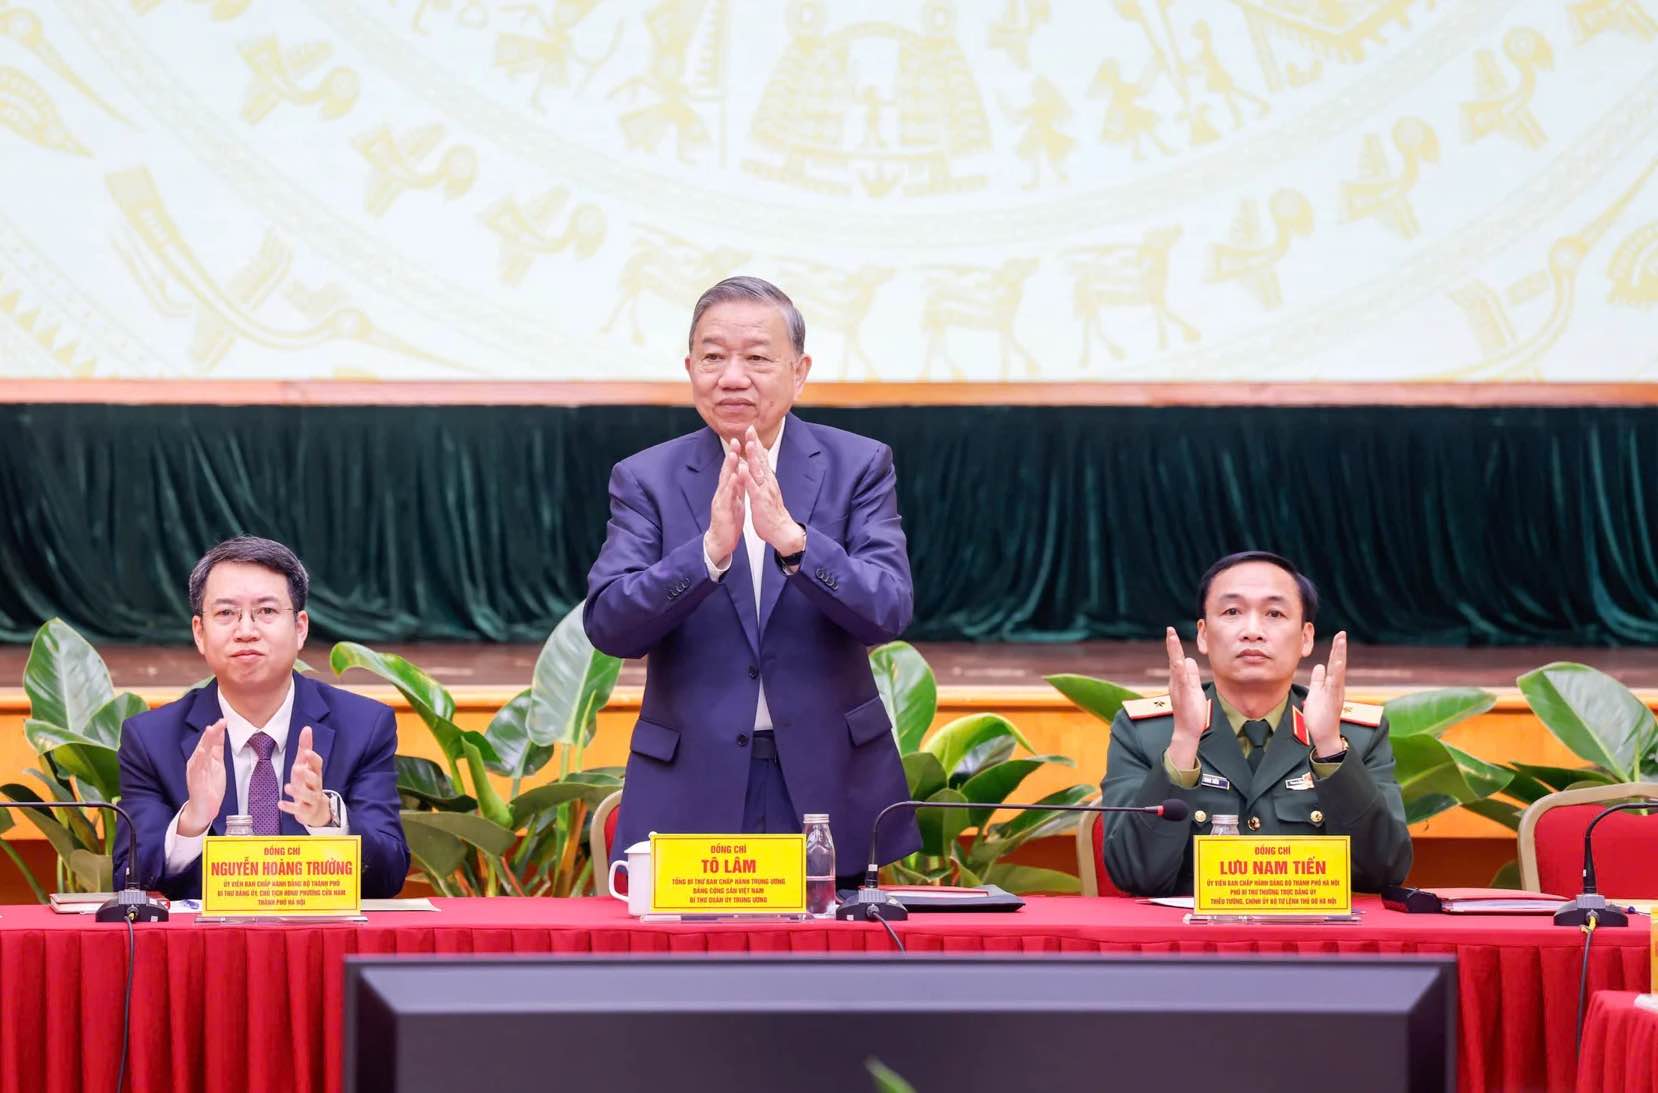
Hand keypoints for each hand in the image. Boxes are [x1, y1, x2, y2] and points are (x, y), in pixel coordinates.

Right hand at [178, 719, 226, 836]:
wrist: (204, 808)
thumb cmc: (210, 785)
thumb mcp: (217, 764)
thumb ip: (217, 749)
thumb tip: (220, 732)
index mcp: (203, 758)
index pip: (210, 741)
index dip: (216, 731)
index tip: (224, 720)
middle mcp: (197, 763)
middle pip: (204, 744)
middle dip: (212, 733)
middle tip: (220, 722)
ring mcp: (196, 772)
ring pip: (200, 754)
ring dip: (205, 742)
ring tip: (210, 730)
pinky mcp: (196, 782)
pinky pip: (197, 770)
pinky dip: (199, 760)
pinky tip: (202, 752)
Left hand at [279, 725, 331, 826]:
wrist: (317, 809)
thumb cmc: (308, 782)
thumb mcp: (306, 765)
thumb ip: (306, 747)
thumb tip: (307, 728)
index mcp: (316, 772)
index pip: (318, 764)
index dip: (313, 758)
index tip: (307, 752)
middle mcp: (316, 786)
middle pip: (315, 780)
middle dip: (307, 774)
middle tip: (297, 768)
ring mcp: (312, 799)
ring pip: (309, 796)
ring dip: (299, 791)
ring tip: (287, 787)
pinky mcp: (305, 811)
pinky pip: (299, 809)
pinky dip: (290, 807)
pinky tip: (280, 804)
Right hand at [703, 438, 744, 564]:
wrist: (721, 542)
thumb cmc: (729, 522)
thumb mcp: (735, 502)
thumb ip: (737, 489)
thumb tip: (741, 475)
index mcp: (728, 491)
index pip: (732, 470)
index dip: (736, 456)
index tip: (741, 441)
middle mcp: (722, 493)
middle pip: (727, 471)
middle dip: (731, 455)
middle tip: (735, 440)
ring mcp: (721, 501)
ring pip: (725, 481)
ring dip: (729, 467)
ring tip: (734, 454)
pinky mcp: (722, 511)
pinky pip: (726, 497)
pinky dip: (730, 486)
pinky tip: (733, 478)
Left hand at [738, 425, 804, 555]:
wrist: (781, 530)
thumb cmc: (772, 512)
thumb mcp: (768, 490)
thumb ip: (764, 477)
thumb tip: (760, 466)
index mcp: (768, 479)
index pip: (761, 458)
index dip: (756, 443)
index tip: (750, 429)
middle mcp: (768, 481)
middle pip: (761, 459)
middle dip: (755, 443)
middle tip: (750, 428)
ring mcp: (765, 490)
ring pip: (758, 470)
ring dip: (753, 456)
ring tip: (748, 443)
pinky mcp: (761, 501)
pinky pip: (753, 488)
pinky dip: (748, 478)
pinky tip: (742, 469)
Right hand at [1164, 627, 1207, 769]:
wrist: (1187, 731)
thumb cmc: (1192, 712)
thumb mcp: (1194, 689)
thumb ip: (1192, 675)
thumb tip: (1189, 659)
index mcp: (1178, 680)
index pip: (1177, 659)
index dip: (1174, 646)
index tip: (1172, 632)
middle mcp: (1175, 681)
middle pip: (1173, 658)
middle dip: (1171, 644)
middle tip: (1169, 629)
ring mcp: (1178, 687)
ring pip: (1175, 664)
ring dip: (1173, 650)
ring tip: (1171, 636)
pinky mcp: (1182, 693)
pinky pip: (1180, 677)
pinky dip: (1178, 666)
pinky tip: (1179, 658)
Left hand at [1301, 631, 1348, 755]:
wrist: (1324, 735)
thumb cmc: (1320, 716)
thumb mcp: (1316, 693)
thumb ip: (1318, 680)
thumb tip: (1319, 666)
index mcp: (1332, 684)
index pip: (1335, 663)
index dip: (1336, 649)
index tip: (1339, 635)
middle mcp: (1337, 687)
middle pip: (1339, 664)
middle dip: (1340, 648)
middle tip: (1341, 633)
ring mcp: (1335, 693)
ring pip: (1338, 672)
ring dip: (1339, 657)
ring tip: (1340, 642)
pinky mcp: (1332, 700)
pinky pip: (1334, 685)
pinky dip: (1335, 674)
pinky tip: (1335, 663)